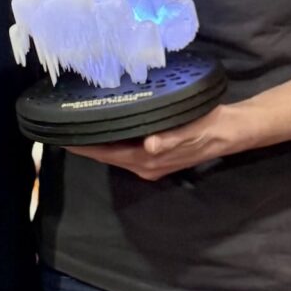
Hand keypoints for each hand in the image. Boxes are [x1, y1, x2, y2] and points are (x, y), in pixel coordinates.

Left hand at [66, 105, 238, 180]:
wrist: (230, 131)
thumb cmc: (208, 127)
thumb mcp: (190, 130)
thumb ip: (169, 139)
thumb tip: (149, 146)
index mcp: (148, 160)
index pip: (107, 153)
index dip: (84, 147)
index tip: (61, 137)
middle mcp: (145, 165)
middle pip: (107, 154)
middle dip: (85, 144)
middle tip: (61, 127)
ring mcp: (150, 161)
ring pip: (115, 152)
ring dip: (97, 142)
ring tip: (77, 125)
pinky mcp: (156, 154)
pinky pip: (126, 148)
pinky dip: (112, 140)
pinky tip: (106, 127)